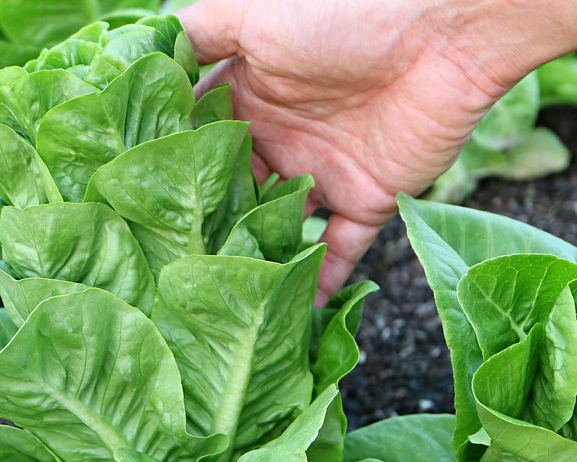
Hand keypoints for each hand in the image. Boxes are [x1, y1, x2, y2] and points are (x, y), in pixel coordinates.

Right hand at [179, 0, 508, 303]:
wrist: (442, 28)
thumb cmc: (343, 11)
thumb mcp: (254, 12)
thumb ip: (199, 34)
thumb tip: (149, 60)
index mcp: (252, 93)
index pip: (201, 140)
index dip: (171, 169)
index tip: (134, 207)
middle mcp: (284, 136)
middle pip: (236, 192)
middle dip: (207, 225)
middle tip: (168, 267)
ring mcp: (326, 171)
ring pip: (280, 227)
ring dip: (254, 258)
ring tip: (215, 300)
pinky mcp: (369, 198)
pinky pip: (339, 251)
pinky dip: (318, 282)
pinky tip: (288, 317)